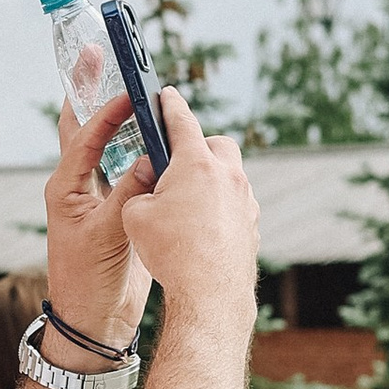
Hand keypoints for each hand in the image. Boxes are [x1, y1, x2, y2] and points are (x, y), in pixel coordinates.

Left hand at [42, 88, 156, 350]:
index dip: (108, 110)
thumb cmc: (89, 281)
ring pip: (103, 141)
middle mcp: (78, 184)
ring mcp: (97, 194)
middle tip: (96, 50)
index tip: (131, 89)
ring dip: (113, 110)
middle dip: (88, 88)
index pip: (86, 135)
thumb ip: (130, 195)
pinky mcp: (117, 207)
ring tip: (126, 76)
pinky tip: (153, 129)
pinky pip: (127, 165)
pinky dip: (136, 142)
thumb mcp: (108, 235)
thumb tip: (154, 158)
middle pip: (81, 124)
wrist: (94, 320)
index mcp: (66, 187)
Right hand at [116, 92, 258, 332]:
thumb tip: (151, 190)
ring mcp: (245, 200)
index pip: (181, 120)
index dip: (169, 105)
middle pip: (218, 144)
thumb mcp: (135, 216)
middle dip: (200, 147)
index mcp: (196, 164)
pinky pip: (236, 205)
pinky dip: (220, 209)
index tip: (166, 95)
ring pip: (230, 176)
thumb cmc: (171, 252)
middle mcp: (228, 175)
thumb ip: (140, 192)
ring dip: (211, 181)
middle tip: (178, 164)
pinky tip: (202, 230)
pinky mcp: (252, 224)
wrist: (211, 294)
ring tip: (187, 205)